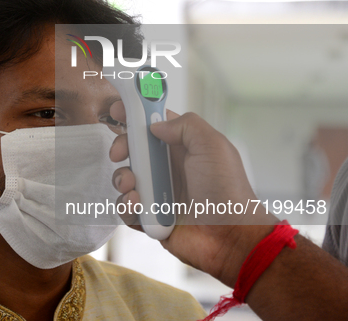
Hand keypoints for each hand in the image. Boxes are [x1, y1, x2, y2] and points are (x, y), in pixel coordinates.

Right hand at [109, 102, 277, 285]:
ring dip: (122, 178)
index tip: (117, 110)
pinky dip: (126, 205)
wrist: (230, 237)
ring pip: (124, 178)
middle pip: (132, 149)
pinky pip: (126, 208)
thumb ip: (186, 126)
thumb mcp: (213, 146)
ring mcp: (156, 192)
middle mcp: (167, 168)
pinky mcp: (149, 217)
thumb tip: (154, 126)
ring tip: (133, 186)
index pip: (153, 124)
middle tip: (118, 153)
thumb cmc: (227, 190)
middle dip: (121, 147)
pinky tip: (138, 204)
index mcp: (182, 148)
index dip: (134, 115)